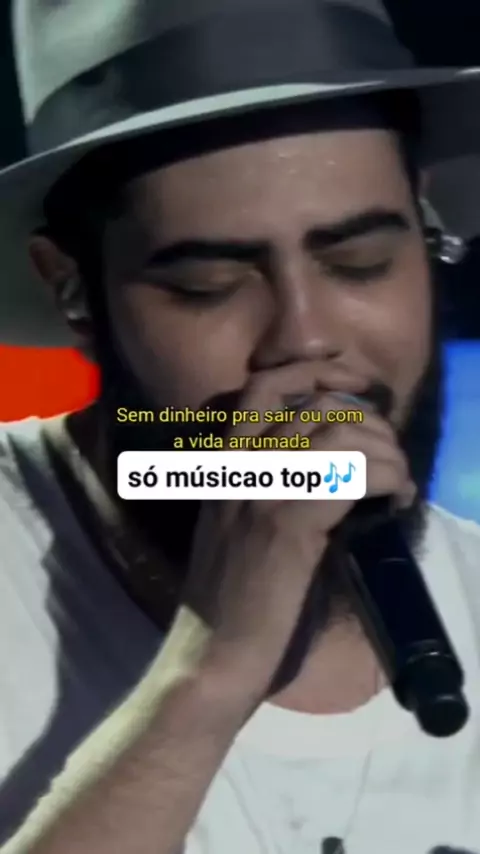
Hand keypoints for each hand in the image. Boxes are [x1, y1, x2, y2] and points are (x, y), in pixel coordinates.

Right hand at [181, 361, 414, 709]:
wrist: (211, 656)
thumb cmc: (231, 602)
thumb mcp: (239, 528)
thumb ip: (272, 487)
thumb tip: (335, 463)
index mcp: (225, 466)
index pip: (263, 386)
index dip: (315, 371)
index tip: (357, 384)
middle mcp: (239, 468)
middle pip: (315, 405)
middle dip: (369, 419)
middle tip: (390, 452)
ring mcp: (260, 493)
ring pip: (338, 433)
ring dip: (384, 450)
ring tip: (397, 480)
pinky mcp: (286, 526)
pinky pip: (350, 474)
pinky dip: (388, 478)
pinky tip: (396, 500)